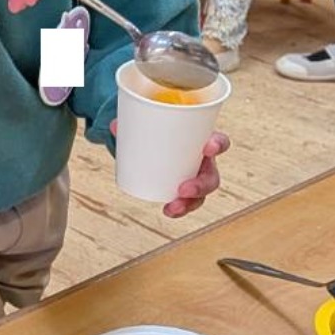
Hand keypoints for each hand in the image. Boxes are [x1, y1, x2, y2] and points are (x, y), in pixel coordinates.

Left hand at [112, 123, 230, 217]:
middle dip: (201, 185)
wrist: (153, 144)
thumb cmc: (161, 131)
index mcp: (202, 140)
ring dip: (189, 203)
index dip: (218, 145)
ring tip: (172, 207)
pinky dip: (179, 208)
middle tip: (183, 189)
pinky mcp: (183, 189)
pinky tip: (168, 211)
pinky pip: (187, 202)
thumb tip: (114, 125)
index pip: (219, 142)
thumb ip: (133, 123)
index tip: (208, 148)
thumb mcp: (150, 124)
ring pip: (201, 194)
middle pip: (211, 176)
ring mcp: (194, 177)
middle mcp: (202, 161)